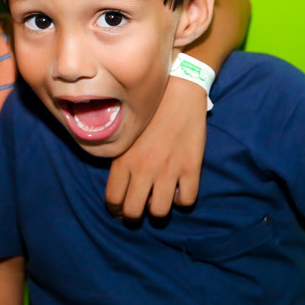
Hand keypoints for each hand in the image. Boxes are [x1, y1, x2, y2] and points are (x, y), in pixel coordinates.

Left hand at [106, 77, 205, 219]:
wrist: (179, 90)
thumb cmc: (150, 111)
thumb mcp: (127, 135)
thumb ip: (122, 160)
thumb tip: (122, 186)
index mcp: (123, 161)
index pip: (113, 200)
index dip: (116, 210)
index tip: (121, 208)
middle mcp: (143, 169)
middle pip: (133, 212)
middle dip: (134, 215)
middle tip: (140, 208)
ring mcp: (168, 170)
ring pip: (159, 212)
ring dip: (159, 209)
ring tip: (160, 199)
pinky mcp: (191, 168)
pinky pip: (186, 201)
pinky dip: (182, 200)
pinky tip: (180, 189)